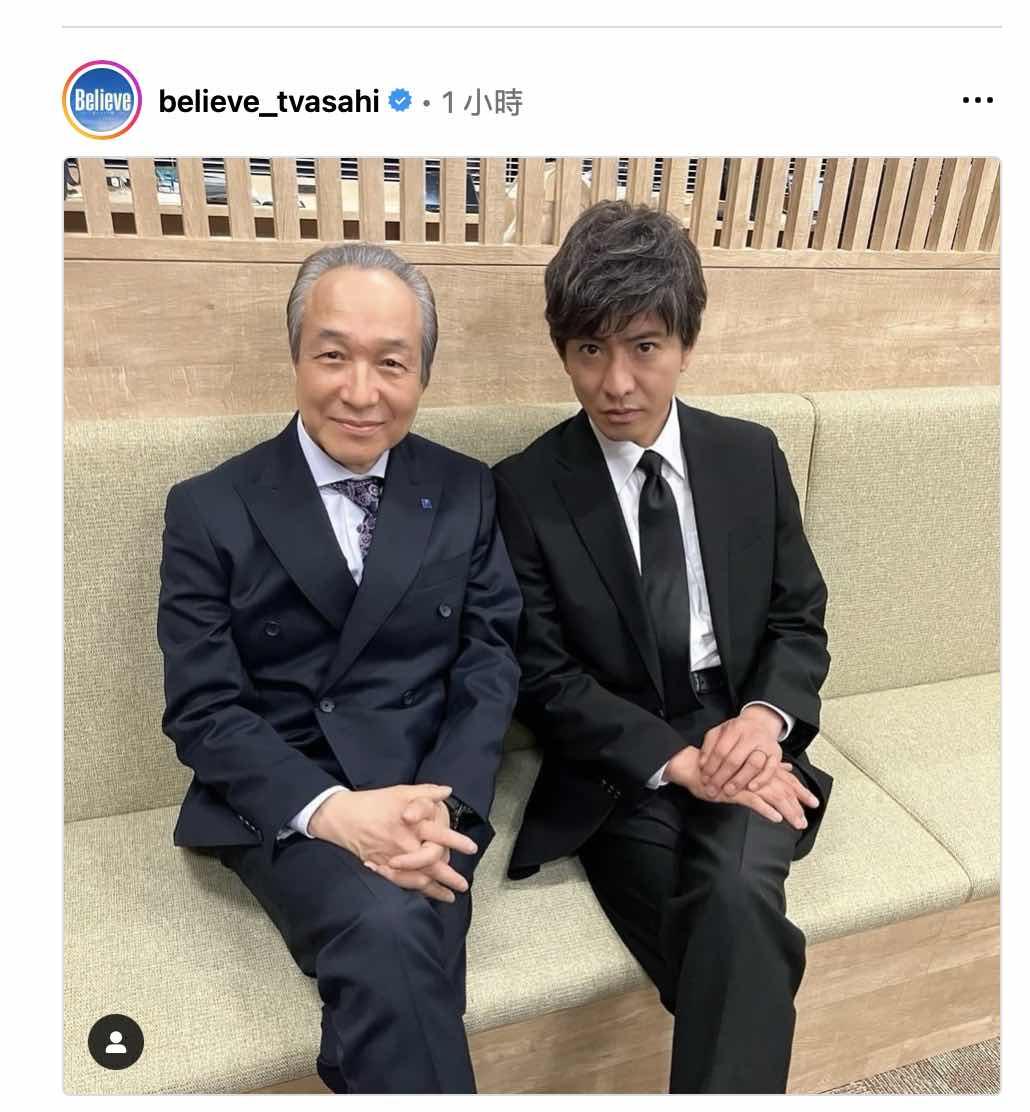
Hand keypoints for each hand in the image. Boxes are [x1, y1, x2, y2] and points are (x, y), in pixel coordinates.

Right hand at [308, 784, 475, 901]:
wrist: (341, 816)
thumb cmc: (372, 802)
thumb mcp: (400, 791)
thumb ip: (426, 792)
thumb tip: (447, 791)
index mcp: (412, 825)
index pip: (440, 835)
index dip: (457, 842)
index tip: (472, 848)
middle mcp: (404, 844)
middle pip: (432, 865)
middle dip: (450, 877)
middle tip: (463, 885)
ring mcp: (392, 859)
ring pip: (418, 878)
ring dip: (435, 889)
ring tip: (450, 896)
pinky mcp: (381, 868)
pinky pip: (402, 883)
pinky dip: (415, 890)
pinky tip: (425, 895)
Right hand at [665, 747, 816, 829]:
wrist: (696, 767)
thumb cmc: (720, 768)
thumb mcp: (746, 766)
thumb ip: (768, 767)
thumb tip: (788, 768)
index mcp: (761, 769)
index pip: (786, 780)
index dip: (801, 791)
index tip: (814, 803)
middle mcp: (757, 774)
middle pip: (783, 790)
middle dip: (797, 806)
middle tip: (806, 821)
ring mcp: (747, 782)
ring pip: (773, 796)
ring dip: (787, 811)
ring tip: (797, 823)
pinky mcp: (736, 791)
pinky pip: (754, 801)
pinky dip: (766, 809)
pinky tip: (775, 818)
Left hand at [698, 706, 783, 797]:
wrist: (760, 724)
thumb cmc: (736, 732)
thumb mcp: (719, 732)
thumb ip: (708, 746)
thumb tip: (702, 764)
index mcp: (735, 728)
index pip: (721, 750)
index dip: (711, 767)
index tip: (704, 779)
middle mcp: (752, 735)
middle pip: (735, 759)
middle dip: (721, 777)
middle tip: (712, 789)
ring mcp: (766, 745)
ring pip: (753, 765)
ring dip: (739, 781)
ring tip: (728, 791)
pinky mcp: (777, 754)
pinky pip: (771, 769)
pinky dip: (761, 780)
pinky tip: (751, 788)